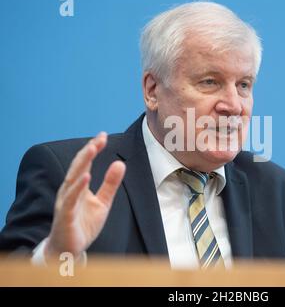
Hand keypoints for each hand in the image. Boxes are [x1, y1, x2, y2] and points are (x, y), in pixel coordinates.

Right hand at [45, 132, 125, 258]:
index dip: (93, 148)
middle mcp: (69, 191)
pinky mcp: (65, 216)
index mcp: (78, 186)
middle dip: (88, 150)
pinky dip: (77, 188)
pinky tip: (85, 177)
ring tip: (92, 149)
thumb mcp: (103, 202)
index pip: (84, 163)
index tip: (103, 135)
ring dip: (82, 163)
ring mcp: (65, 203)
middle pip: (78, 166)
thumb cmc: (84, 224)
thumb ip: (110, 184)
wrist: (70, 250)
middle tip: (99, 137)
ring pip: (72, 179)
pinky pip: (70, 200)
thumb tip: (120, 163)